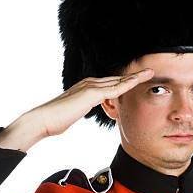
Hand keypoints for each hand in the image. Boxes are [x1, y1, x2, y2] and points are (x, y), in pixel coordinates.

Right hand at [33, 68, 154, 136]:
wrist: (43, 120)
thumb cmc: (54, 121)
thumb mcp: (72, 113)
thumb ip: (79, 109)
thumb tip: (79, 111)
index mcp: (86, 88)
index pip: (110, 84)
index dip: (125, 83)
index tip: (138, 81)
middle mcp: (89, 83)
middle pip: (117, 79)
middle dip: (134, 76)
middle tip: (150, 72)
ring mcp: (90, 87)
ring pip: (118, 81)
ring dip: (135, 77)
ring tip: (150, 72)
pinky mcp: (91, 93)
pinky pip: (114, 89)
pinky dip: (127, 85)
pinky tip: (138, 82)